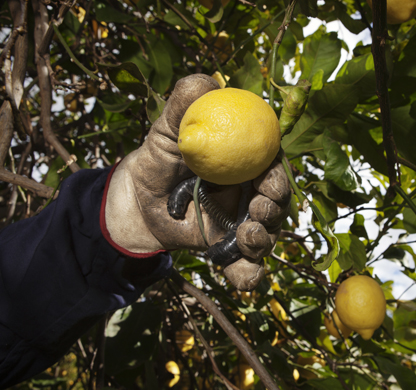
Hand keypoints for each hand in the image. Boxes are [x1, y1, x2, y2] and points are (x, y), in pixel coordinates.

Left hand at [104, 74, 289, 289]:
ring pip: (267, 235)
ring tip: (247, 235)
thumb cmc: (157, 158)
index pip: (273, 168)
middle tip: (258, 209)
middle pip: (276, 203)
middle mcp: (250, 193)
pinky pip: (245, 267)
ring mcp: (242, 224)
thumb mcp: (166, 130)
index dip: (278, 175)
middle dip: (275, 208)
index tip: (269, 181)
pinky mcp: (228, 250)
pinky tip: (243, 280)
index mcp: (246, 163)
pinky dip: (249, 276)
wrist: (137, 200)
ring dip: (265, 239)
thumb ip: (183, 106)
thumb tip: (206, 82)